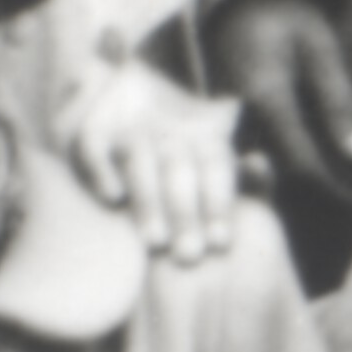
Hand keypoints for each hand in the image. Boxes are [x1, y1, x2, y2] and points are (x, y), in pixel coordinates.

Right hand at [52, 51, 253, 266]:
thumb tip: (259, 165)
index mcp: (205, 131)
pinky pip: (92, 143)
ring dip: (147, 199)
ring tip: (155, 241)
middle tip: (189, 255)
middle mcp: (167, 127)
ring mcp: (129, 125)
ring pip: (137, 157)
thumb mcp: (223, 158)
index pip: (215, 163)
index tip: (221, 243)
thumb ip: (249, 174)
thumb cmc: (190, 150)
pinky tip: (113, 199)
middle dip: (185, 211)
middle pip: (177, 166)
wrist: (133, 96)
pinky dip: (101, 169)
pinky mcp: (94, 126)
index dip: (218, 202)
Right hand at [202, 0, 351, 209]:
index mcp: (263, 94)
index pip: (299, 160)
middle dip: (317, 185)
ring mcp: (223, 118)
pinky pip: (251, 150)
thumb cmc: (291, 16)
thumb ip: (340, 101)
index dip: (332, 185)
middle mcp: (236, 113)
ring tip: (339, 184)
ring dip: (298, 172)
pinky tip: (308, 156)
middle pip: (280, 168)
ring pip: (264, 163)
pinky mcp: (221, 118)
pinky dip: (280, 157)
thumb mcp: (321, 49)